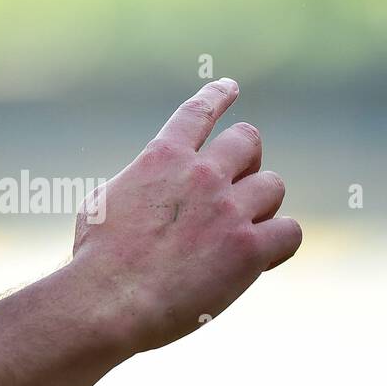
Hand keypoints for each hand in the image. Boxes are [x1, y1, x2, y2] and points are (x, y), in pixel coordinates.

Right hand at [72, 78, 301, 354]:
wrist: (112, 298)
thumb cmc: (97, 256)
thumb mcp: (106, 201)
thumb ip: (140, 183)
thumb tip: (153, 185)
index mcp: (162, 158)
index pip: (197, 112)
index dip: (217, 96)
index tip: (231, 87)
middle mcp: (200, 174)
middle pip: (247, 141)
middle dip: (247, 158)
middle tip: (239, 183)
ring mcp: (228, 209)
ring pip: (274, 185)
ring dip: (262, 203)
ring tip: (242, 227)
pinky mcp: (249, 249)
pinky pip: (289, 231)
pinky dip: (279, 241)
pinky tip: (262, 255)